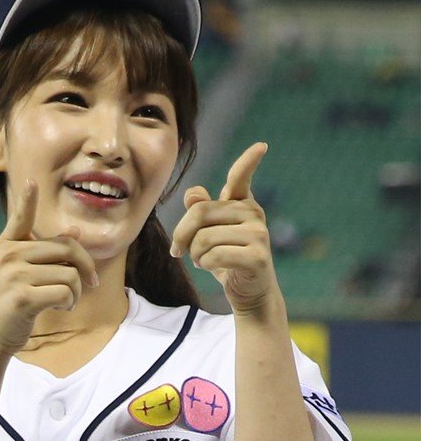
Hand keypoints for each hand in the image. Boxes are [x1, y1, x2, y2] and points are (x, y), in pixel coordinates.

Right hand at [0, 181, 99, 354]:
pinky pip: (65, 293)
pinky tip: (60, 309)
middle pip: (67, 249)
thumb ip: (44, 253)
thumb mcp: (20, 275)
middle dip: (86, 268)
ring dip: (76, 292)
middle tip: (92, 284)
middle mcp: (8, 256)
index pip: (20, 218)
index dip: (27, 200)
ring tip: (66, 302)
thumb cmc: (8, 306)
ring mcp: (13, 275)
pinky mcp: (21, 297)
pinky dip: (70, 303)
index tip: (32, 182)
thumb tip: (74, 231)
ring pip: (70, 275)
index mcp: (7, 246)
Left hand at [170, 142, 276, 313]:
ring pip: (203, 238)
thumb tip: (193, 196)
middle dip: (182, 235)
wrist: (249, 294)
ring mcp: (259, 234)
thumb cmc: (227, 261)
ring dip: (194, 255)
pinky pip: (214, 255)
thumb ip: (201, 213)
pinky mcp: (257, 256)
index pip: (241, 178)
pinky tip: (213, 268)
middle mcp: (253, 214)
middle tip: (179, 250)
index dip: (248, 162)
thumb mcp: (210, 235)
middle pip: (199, 213)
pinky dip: (206, 265)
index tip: (261, 147)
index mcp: (242, 204)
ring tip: (203, 261)